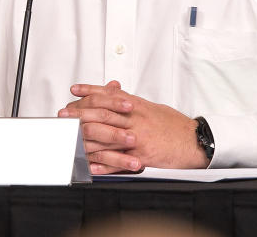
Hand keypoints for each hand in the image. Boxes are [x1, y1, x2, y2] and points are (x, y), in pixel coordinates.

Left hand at [58, 81, 208, 173]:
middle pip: (102, 114)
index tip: (74, 91)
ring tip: (68, 139)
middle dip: (80, 114)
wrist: (194, 141)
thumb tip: (115, 93)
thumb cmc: (173, 125)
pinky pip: (118, 162)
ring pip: (105, 138)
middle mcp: (135, 119)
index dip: (89, 92)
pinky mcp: (142, 156)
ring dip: (84, 139)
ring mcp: (137, 138)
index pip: (108, 95)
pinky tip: (89, 166)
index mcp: (137, 106)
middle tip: (63, 115)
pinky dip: (102, 165)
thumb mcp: (151, 107)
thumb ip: (131, 101)